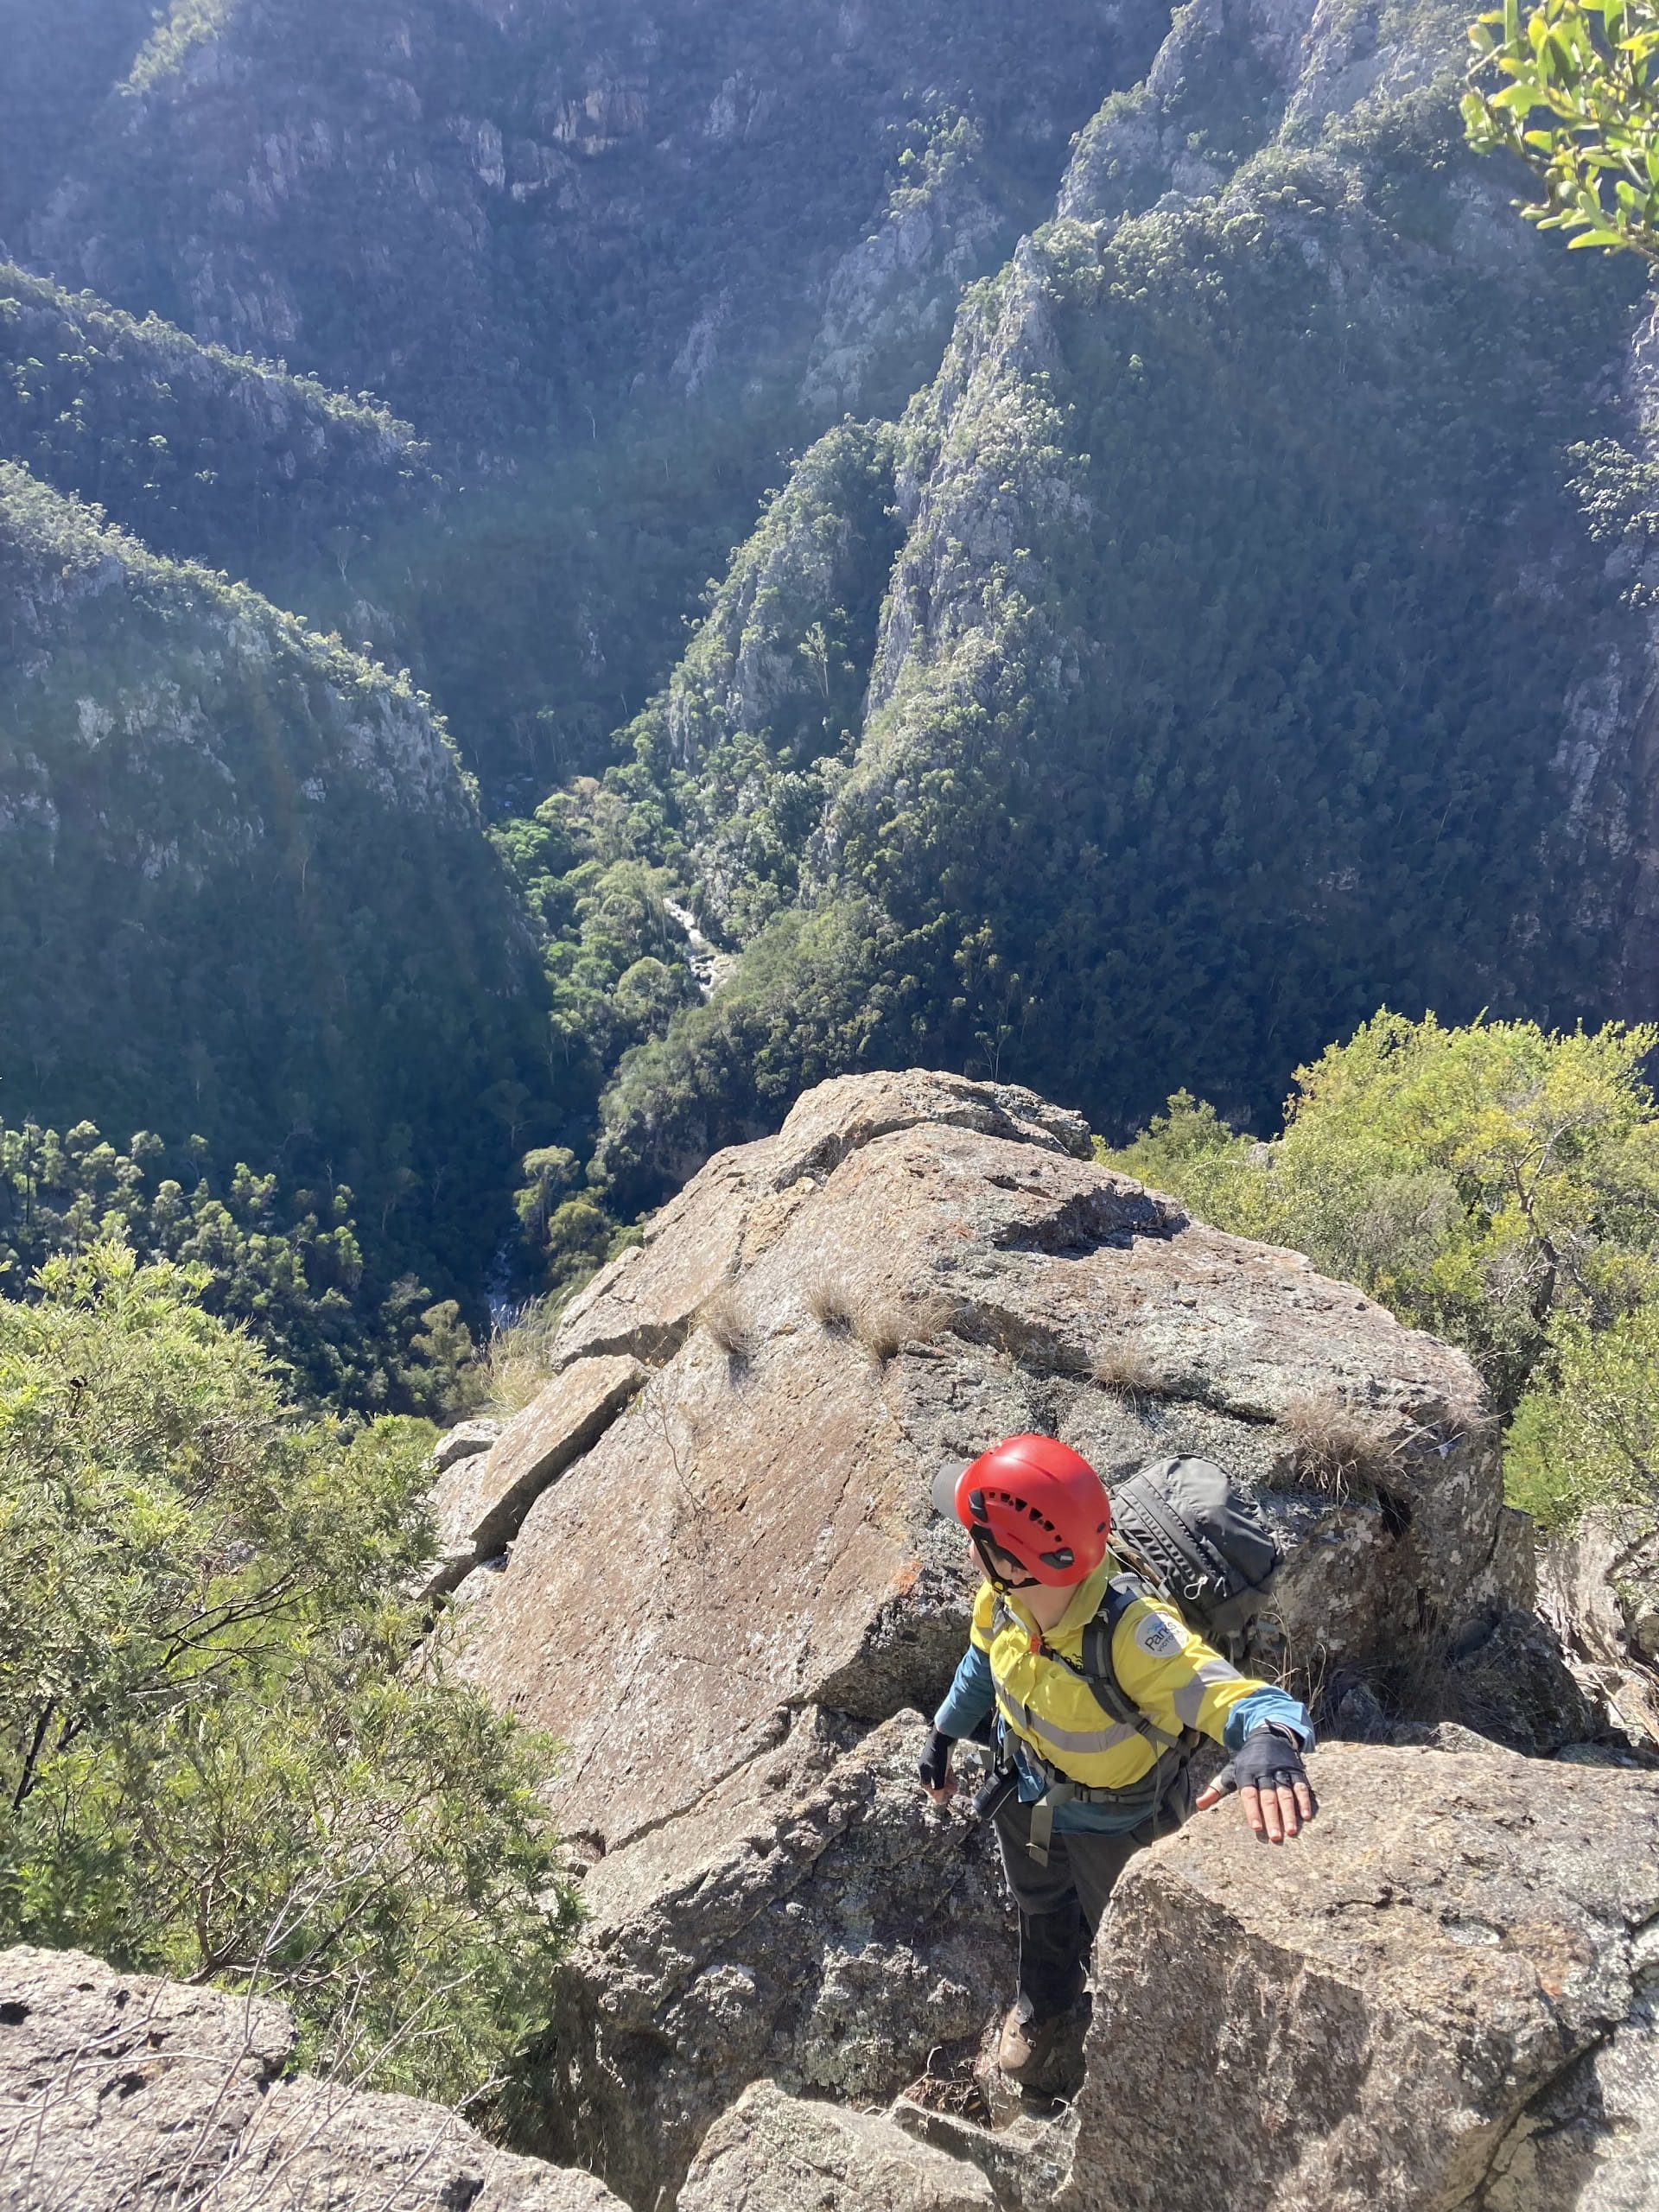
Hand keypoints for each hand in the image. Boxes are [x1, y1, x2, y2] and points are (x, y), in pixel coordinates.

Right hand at [918, 1726, 956, 1804]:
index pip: (926, 1785)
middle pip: (934, 1780)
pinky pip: (944, 1767)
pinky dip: (949, 1773)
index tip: (941, 1798)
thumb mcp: (939, 1773)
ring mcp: (933, 1758)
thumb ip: (939, 1787)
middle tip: (952, 1792)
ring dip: (947, 1781)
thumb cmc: (940, 1754)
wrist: (944, 1734)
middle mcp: (926, 1764)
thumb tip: (939, 1801)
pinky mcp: (941, 1754)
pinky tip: (955, 1777)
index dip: (933, 1793)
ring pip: (940, 1774)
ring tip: (956, 1787)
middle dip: (943, 1787)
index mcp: (923, 1769)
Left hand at [1195, 1727, 1316, 1842]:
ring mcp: (1281, 1771)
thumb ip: (1216, 1789)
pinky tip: (1306, 1816)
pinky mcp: (1295, 1770)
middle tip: (1275, 1837)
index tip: (1256, 1827)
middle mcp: (1264, 1772)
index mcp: (1246, 1773)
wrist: (1268, 1734)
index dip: (1252, 1810)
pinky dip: (1304, 1800)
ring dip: (1289, 1812)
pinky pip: (1300, 1786)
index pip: (1249, 1794)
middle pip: (1268, 1797)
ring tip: (1291, 1831)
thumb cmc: (1246, 1760)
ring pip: (1285, 1793)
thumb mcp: (1230, 1770)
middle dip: (1272, 1817)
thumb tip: (1199, 1804)